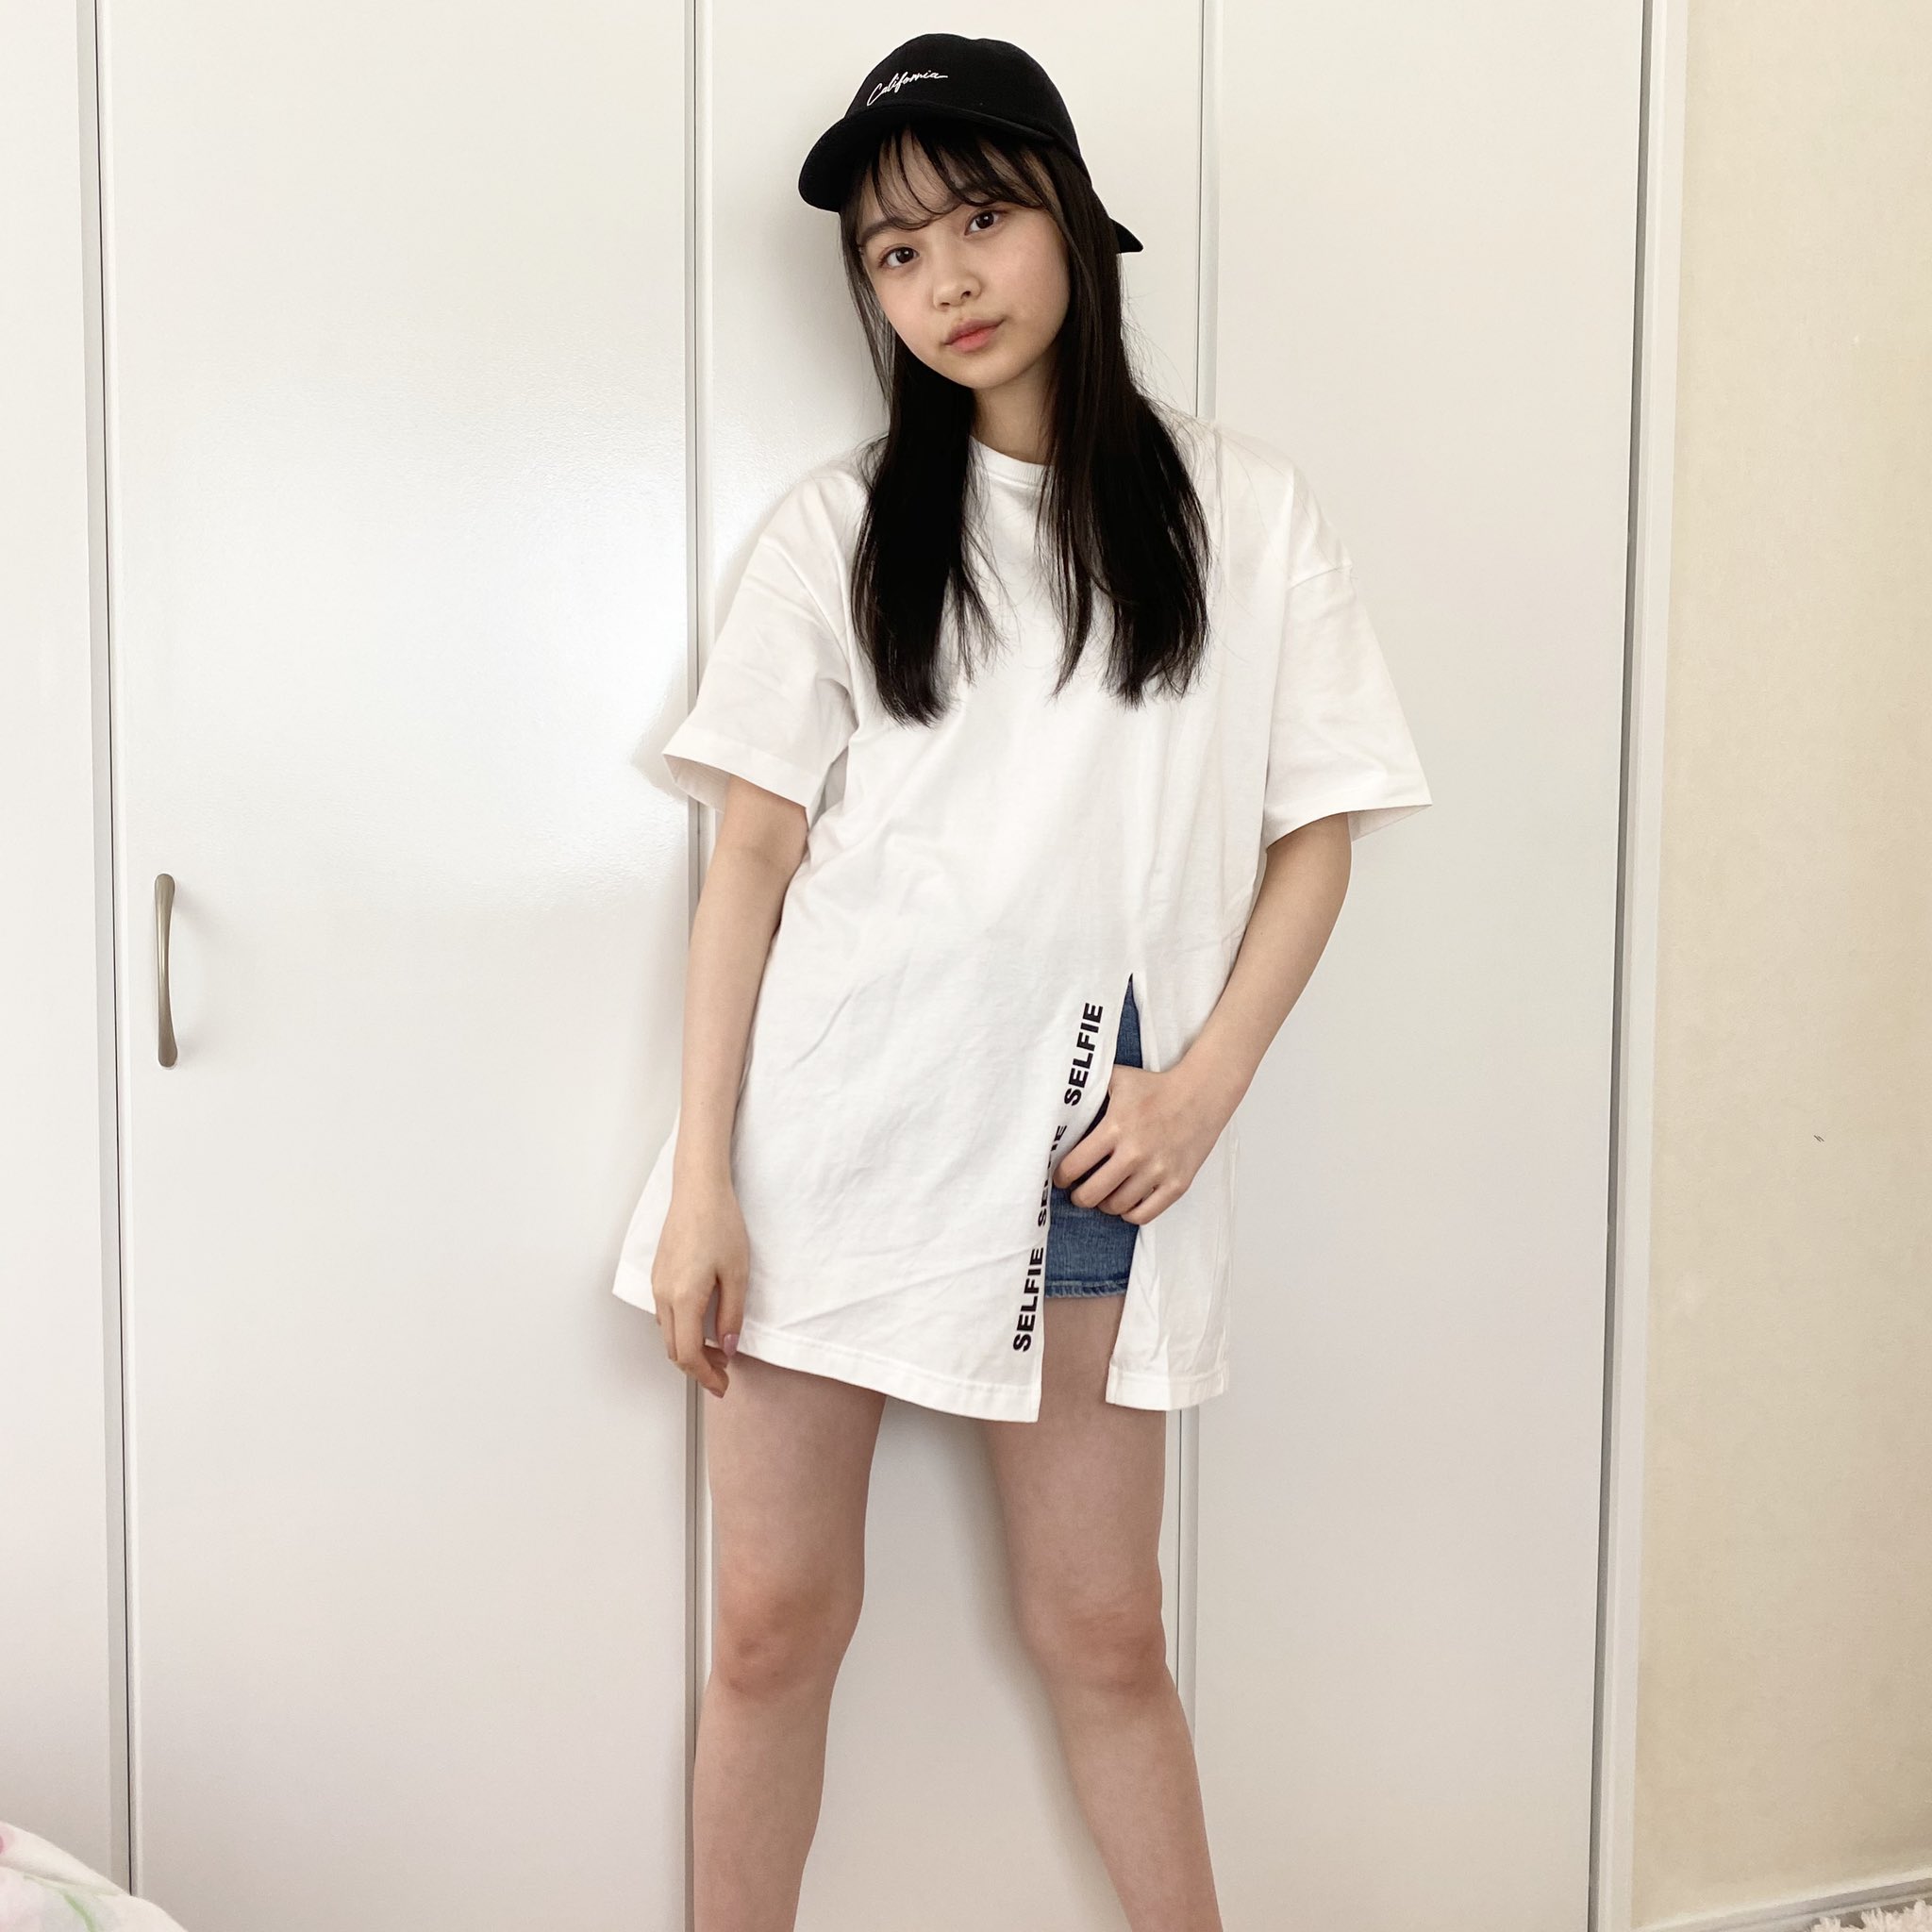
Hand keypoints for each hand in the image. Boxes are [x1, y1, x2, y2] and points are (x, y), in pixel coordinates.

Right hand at [650, 1176, 747, 1397]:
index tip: (722, 1386)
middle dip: (697, 1368)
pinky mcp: (658, 1275)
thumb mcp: (738, 1273)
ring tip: (718, 1351)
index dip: (705, 1376)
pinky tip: (703, 1325)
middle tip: (723, 1375)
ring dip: (689, 1350)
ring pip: (667, 1334)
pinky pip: (666, 1316)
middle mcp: (664, 1295)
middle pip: (673, 1349)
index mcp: (684, 1298)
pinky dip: (682, 1331)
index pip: (688, 1354)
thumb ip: (732, 1314)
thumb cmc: (720, 1225)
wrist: (698, 1191)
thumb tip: (727, 1347)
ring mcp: (657, 1285)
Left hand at [1050, 1060, 1233, 1224]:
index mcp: (1115, 1127)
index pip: (1074, 1165)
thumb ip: (1089, 1088)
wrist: (1201, 1094)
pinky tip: (1126, 1202)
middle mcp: (1135, 1152)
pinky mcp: (1177, 1184)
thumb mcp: (1118, 1079)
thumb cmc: (1155, 1087)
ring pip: (1116, 1207)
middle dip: (1079, 1196)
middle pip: (1091, 1194)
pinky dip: (1130, 1213)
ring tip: (1103, 1195)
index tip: (1061, 1177)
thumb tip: (1060, 1096)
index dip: (1061, 1176)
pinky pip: (1144, 1215)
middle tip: (1078, 1192)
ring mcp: (1158, 1171)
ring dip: (1104, 1205)